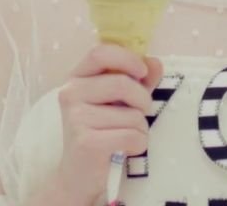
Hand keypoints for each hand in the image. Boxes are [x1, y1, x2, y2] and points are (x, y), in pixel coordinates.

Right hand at [53, 43, 164, 203]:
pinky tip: (125, 149)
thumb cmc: (101, 131)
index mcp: (77, 78)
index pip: (100, 52)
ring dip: (140, 127)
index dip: (127, 58)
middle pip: (122, 83)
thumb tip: (155, 63)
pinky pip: (131, 136)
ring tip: (127, 135)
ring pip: (131, 114)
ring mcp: (76, 118)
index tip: (142, 72)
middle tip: (141, 112)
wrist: (78, 174)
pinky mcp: (86, 142)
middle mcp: (71, 94)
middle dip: (143, 100)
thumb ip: (137, 81)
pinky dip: (138, 144)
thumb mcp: (118, 101)